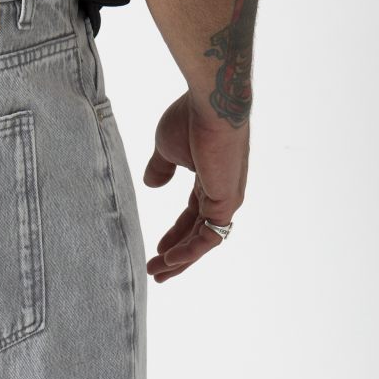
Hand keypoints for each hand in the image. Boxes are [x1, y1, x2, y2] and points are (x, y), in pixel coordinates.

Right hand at [143, 91, 248, 281]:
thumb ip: (160, 168)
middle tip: (157, 271)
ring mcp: (226, 199)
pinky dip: (190, 252)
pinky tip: (171, 261)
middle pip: (198, 233)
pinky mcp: (226, 203)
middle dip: (177, 254)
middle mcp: (221, 192)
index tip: (158, 249)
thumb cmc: (190, 118)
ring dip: (181, 260)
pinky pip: (208, 237)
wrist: (210, 105)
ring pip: (203, 240)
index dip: (175, 234)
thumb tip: (151, 184)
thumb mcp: (166, 147)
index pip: (193, 215)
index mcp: (209, 179)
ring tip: (158, 273)